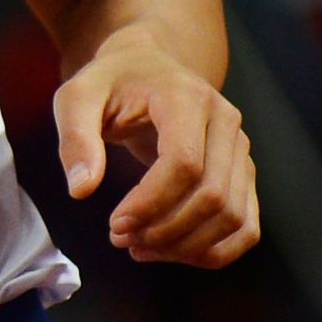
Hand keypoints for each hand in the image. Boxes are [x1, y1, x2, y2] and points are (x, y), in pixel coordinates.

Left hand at [56, 28, 259, 267]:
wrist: (146, 69)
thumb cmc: (112, 83)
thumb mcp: (77, 97)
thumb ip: (75, 138)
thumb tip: (82, 189)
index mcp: (187, 97)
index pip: (185, 162)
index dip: (152, 203)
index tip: (116, 223)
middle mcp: (225, 122)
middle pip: (212, 195)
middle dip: (165, 230)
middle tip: (120, 238)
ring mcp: (239, 149)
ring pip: (232, 216)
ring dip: (186, 247)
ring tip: (140, 247)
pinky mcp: (242, 172)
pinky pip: (245, 225)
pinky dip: (213, 251)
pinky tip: (173, 252)